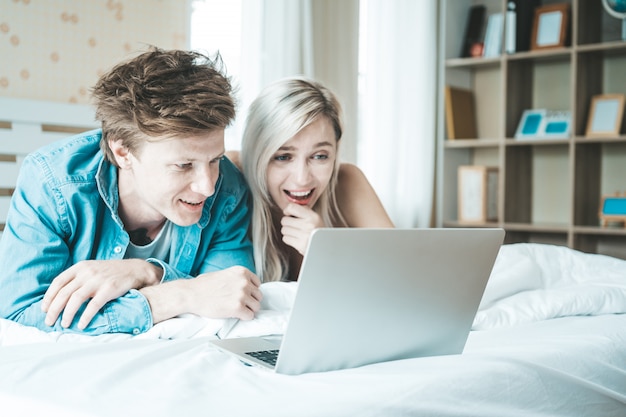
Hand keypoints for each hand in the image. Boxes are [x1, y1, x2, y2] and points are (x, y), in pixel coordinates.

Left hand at [41, 259, 161, 329]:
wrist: (135, 269)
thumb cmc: (112, 272)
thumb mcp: (92, 268)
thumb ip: (78, 278)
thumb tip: (60, 295)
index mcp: (80, 267)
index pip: (58, 282)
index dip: (49, 297)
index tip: (44, 309)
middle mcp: (87, 272)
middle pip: (64, 292)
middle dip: (53, 309)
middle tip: (49, 322)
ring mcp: (98, 280)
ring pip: (75, 299)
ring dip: (67, 314)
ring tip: (64, 324)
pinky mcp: (109, 289)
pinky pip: (93, 305)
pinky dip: (85, 316)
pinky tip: (81, 324)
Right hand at [142, 266, 262, 323]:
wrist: (191, 294)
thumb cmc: (203, 285)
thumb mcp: (224, 274)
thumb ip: (237, 278)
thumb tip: (247, 285)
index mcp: (242, 272)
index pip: (257, 284)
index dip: (250, 291)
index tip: (243, 296)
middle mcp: (244, 282)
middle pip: (258, 296)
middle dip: (250, 301)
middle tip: (240, 304)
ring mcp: (242, 295)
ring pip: (256, 307)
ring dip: (248, 310)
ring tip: (237, 310)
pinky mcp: (238, 308)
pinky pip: (250, 316)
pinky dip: (244, 318)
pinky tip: (236, 316)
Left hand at [281, 203, 324, 254]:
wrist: (326, 247)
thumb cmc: (319, 232)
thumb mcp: (316, 218)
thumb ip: (304, 211)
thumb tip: (288, 208)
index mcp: (312, 217)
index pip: (292, 208)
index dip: (287, 210)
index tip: (288, 213)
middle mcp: (309, 225)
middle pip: (285, 220)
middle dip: (288, 223)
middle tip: (294, 226)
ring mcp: (304, 236)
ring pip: (284, 230)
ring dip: (288, 232)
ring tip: (296, 233)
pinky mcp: (300, 245)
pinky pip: (285, 239)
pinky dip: (289, 239)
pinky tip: (296, 239)